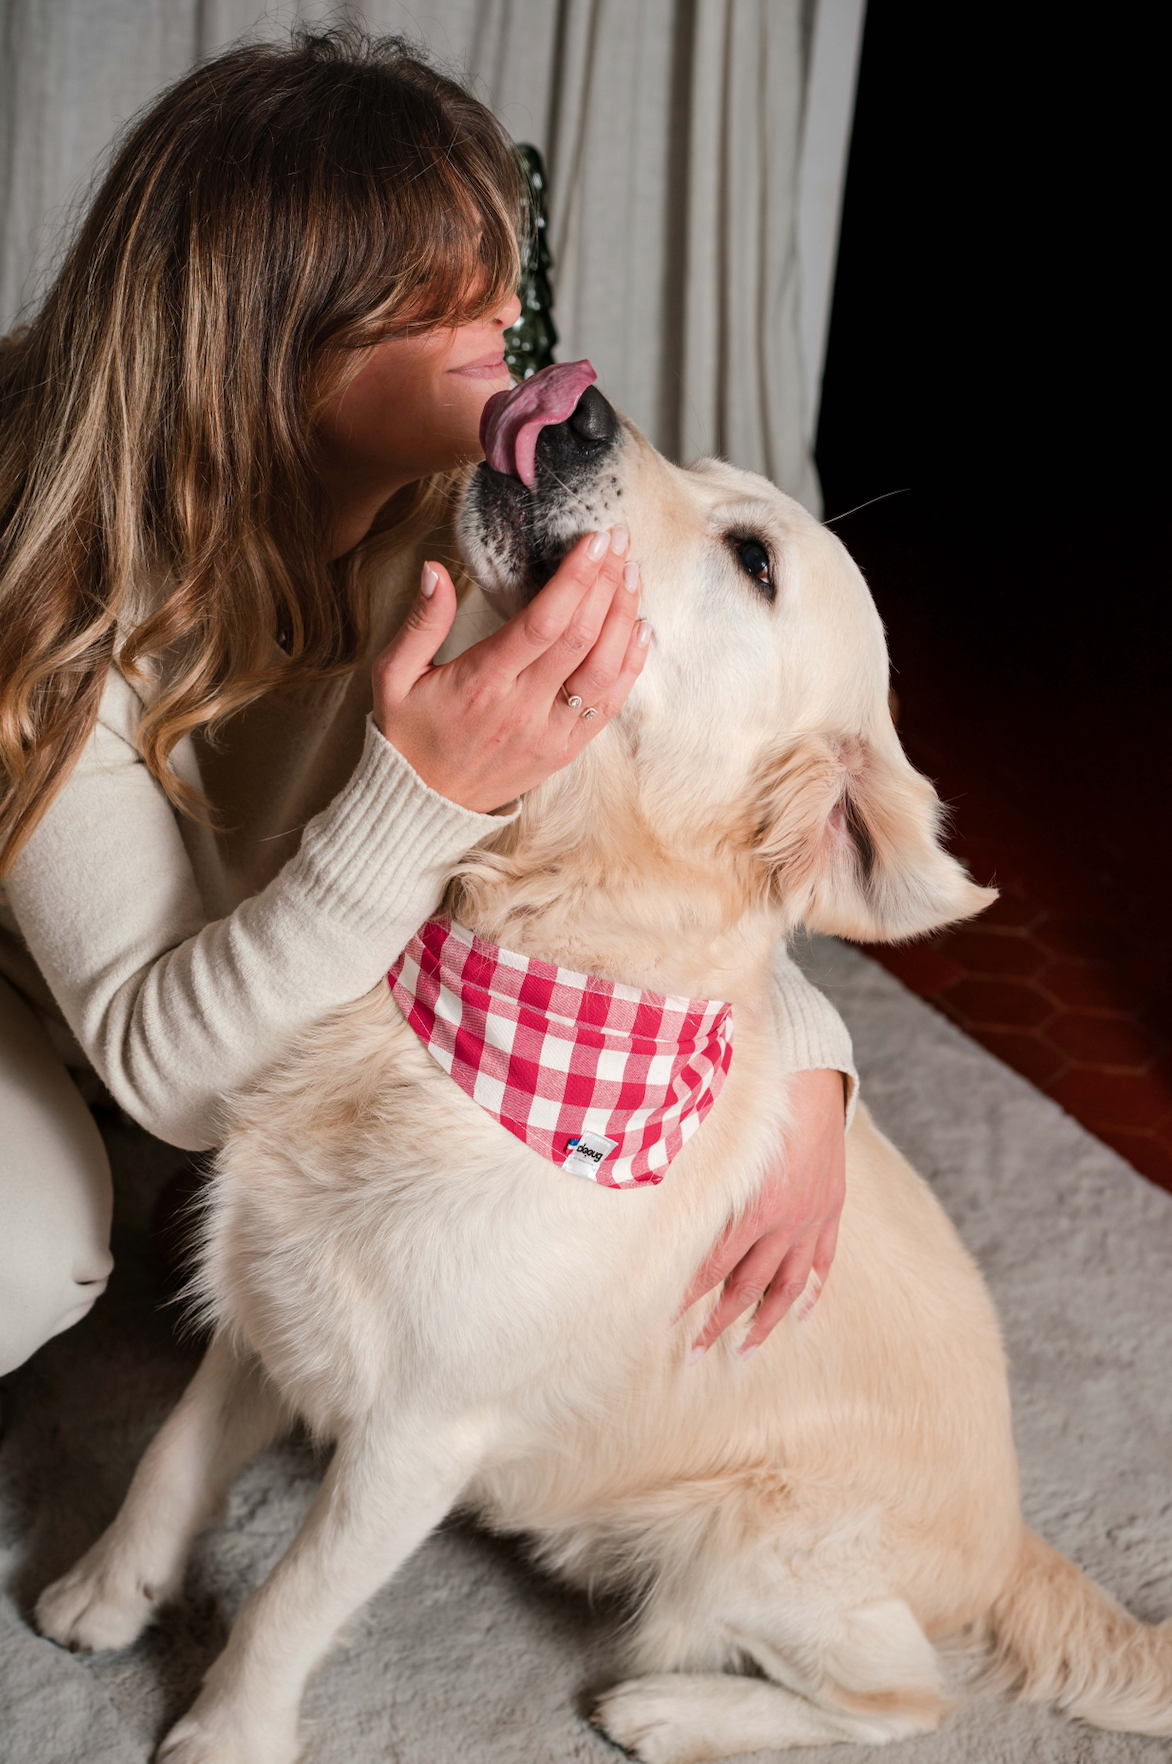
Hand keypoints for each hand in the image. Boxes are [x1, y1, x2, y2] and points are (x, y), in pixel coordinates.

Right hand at [372, 529, 648, 812]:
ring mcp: (550, 733)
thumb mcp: (394, 675)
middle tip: (618, 542)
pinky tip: (639, 629)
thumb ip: (420, 623)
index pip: (543, 622)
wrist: (423, 804)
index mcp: (483, 683)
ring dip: (624, 619)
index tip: (594, 540)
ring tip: (631, 575)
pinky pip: (609, 706)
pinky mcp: (565, 750)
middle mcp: (523, 708)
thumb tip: (435, 570)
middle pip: (581, 638)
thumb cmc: (409, 733)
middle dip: (605, 584)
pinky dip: (631, 665)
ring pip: (604, 671)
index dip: (576, 578)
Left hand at [681, 1067, 846, 1358]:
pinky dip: (812, 1291)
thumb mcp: (715, 1139)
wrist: (809, 1076)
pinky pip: (823, 1262)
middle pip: (747, 1287)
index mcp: (753, 1205)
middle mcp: (784, 1220)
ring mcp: (811, 1219)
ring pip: (787, 1286)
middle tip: (695, 1354)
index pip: (712, 1266)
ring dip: (765, 1323)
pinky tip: (800, 1316)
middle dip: (719, 1324)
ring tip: (745, 1351)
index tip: (662, 1319)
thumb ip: (689, 1178)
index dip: (687, 1295)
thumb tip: (643, 1202)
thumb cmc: (754, 1102)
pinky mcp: (830, 1210)